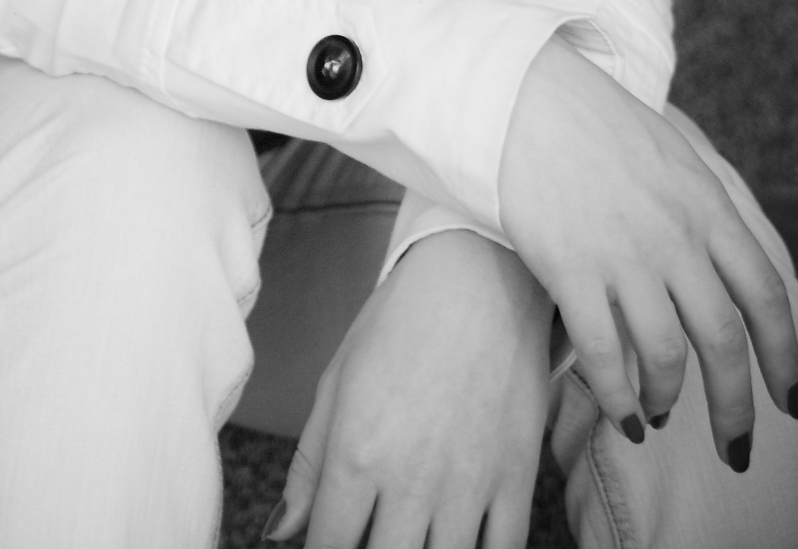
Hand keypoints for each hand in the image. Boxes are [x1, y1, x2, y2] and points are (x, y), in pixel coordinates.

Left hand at [264, 229, 553, 548]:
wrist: (481, 276)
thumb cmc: (401, 320)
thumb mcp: (339, 380)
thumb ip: (309, 464)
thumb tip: (281, 532)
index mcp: (355, 454)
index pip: (328, 547)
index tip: (328, 543)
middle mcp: (410, 481)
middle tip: (371, 532)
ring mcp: (468, 486)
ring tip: (410, 532)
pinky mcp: (517, 480)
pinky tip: (459, 542)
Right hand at [498, 37, 797, 465]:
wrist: (518, 92)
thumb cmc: (590, 121)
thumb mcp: (670, 155)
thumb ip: (702, 211)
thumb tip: (725, 270)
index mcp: (705, 204)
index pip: (765, 294)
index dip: (785, 356)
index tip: (789, 401)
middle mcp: (673, 234)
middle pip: (723, 340)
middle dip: (736, 407)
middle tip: (736, 448)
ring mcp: (621, 252)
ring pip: (665, 355)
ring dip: (666, 398)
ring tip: (657, 413)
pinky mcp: (569, 266)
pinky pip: (603, 354)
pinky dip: (616, 396)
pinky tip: (619, 415)